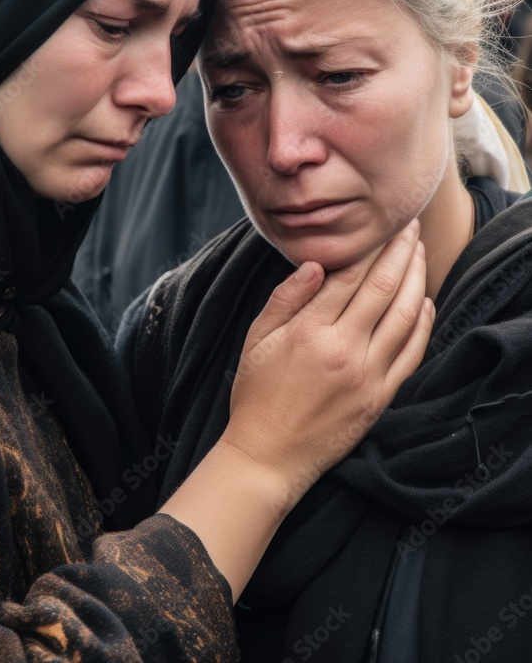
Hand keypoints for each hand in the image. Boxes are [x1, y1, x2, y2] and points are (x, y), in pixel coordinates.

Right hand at [222, 219, 432, 512]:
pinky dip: (423, 324)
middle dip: (400, 252)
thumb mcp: (256, 339)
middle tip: (410, 227)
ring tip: (420, 253)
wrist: (269, 456)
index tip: (382, 226)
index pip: (350, 276)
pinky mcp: (380, 397)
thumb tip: (315, 263)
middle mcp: (344, 349)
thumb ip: (286, 298)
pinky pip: (411, 353)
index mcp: (310, 331)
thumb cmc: (256, 394)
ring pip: (405, 316)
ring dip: (417, 280)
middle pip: (384, 288)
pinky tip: (426, 302)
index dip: (370, 247)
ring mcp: (367, 375)